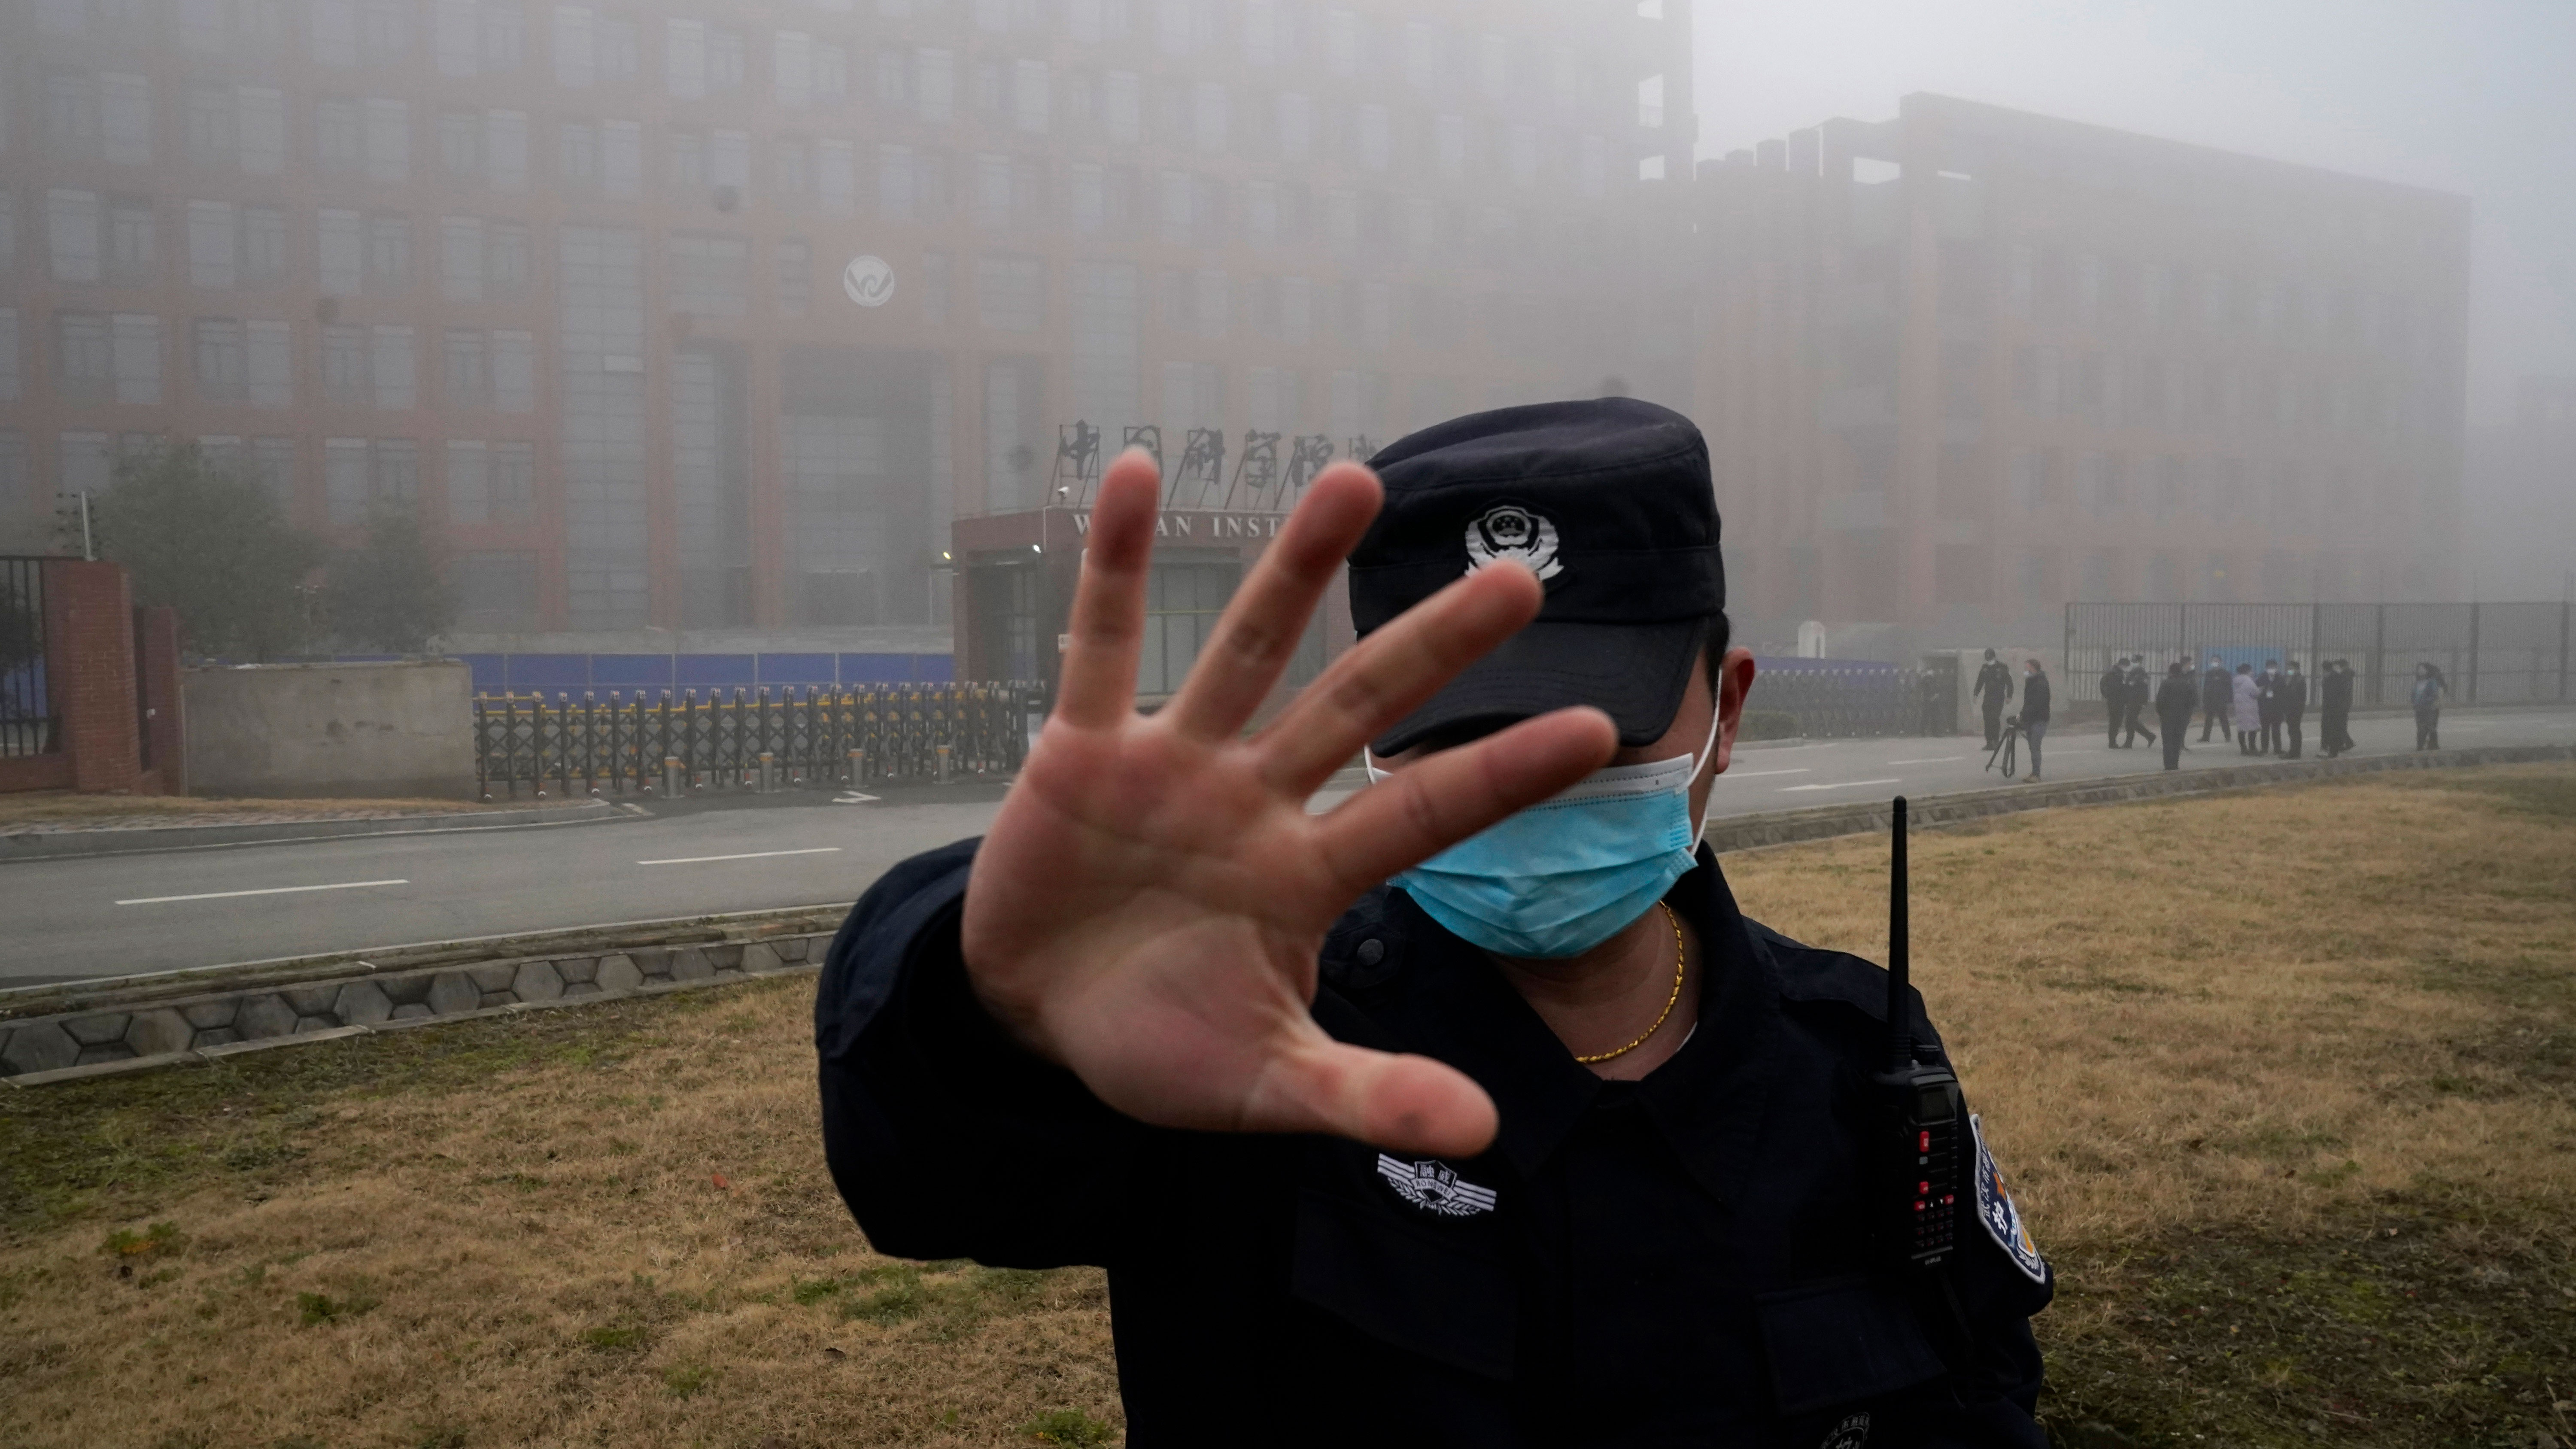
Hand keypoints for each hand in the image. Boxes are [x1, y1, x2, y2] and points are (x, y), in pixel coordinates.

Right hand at [959, 451, 1615, 1158]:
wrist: (1033, 1020)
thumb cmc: (1157, 1045)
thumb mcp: (1261, 1086)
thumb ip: (1364, 1098)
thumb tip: (1487, 1136)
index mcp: (1306, 876)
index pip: (1423, 814)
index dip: (1500, 772)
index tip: (1596, 726)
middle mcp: (1255, 799)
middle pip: (1358, 705)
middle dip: (1435, 646)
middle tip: (1523, 579)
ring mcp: (1173, 763)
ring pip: (1244, 649)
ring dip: (1297, 568)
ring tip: (1356, 478)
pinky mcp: (1081, 749)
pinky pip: (1097, 642)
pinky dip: (1110, 561)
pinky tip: (1131, 472)